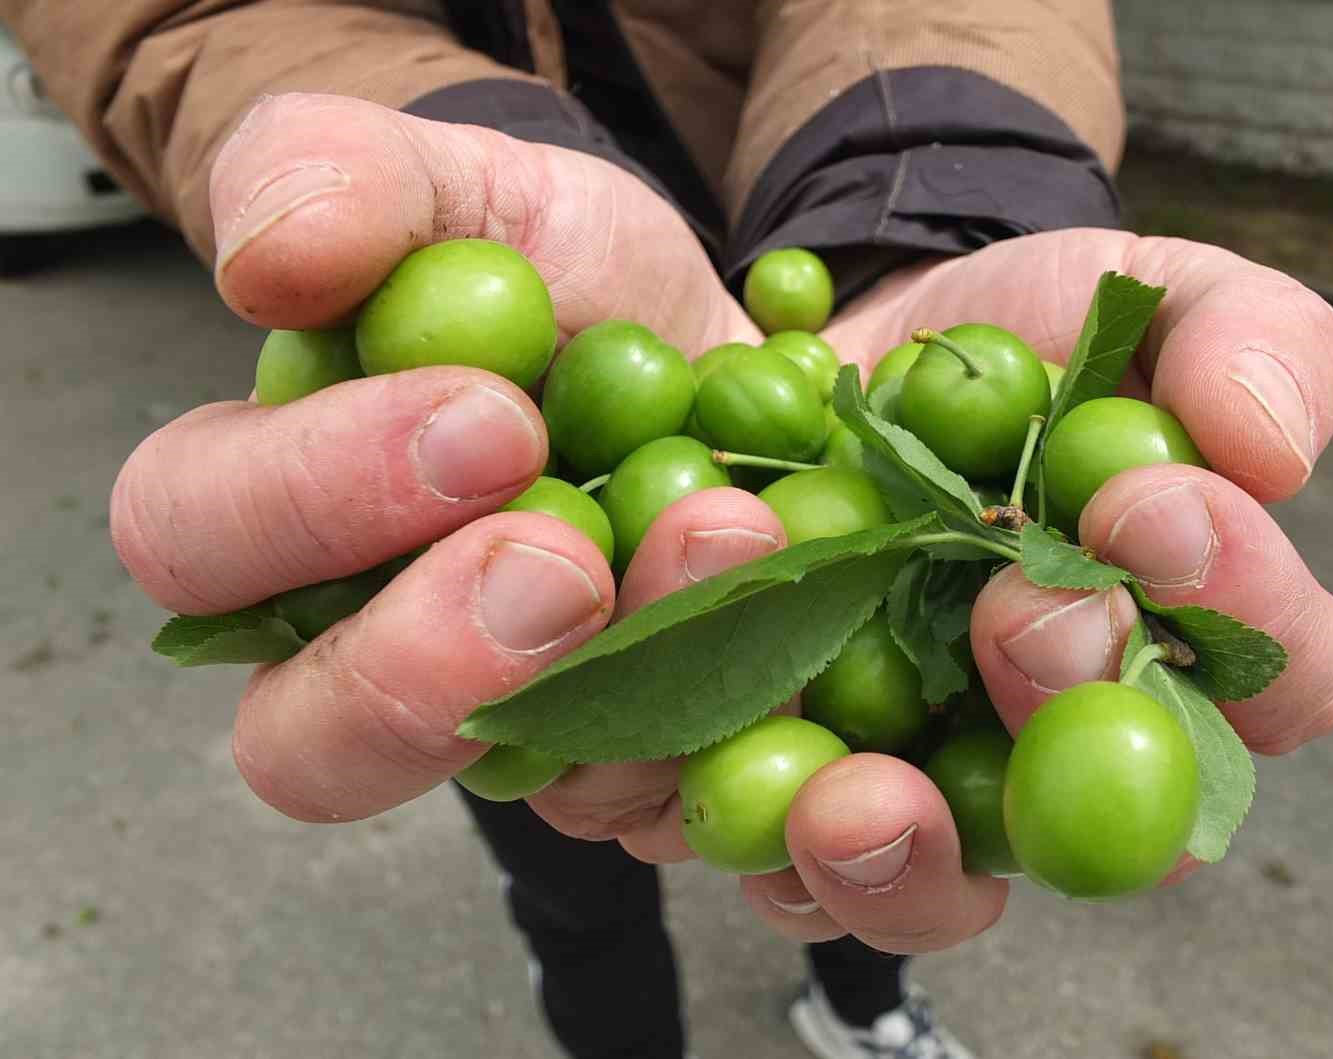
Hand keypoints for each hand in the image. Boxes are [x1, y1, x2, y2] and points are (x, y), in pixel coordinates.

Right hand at [112, 93, 762, 824]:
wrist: (728, 346)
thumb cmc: (566, 276)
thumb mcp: (467, 187)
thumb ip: (345, 178)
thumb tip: (271, 259)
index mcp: (279, 516)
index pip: (201, 544)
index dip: (312, 500)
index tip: (485, 419)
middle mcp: (376, 656)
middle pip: (311, 747)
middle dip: (423, 667)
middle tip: (558, 558)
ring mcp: (520, 734)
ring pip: (523, 789)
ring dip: (625, 681)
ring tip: (729, 531)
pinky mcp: (653, 764)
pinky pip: (681, 802)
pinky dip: (745, 712)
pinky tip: (806, 607)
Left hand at [731, 232, 1332, 949]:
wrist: (841, 340)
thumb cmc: (1021, 330)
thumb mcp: (1141, 293)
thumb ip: (1241, 337)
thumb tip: (1268, 444)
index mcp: (1184, 640)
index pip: (1274, 674)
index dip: (1239, 610)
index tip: (1150, 506)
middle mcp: (1060, 745)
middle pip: (1103, 823)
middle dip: (1060, 718)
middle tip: (1016, 619)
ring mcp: (922, 778)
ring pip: (929, 883)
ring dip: (890, 852)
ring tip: (850, 790)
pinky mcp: (782, 771)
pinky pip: (759, 855)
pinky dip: (729, 824)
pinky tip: (695, 760)